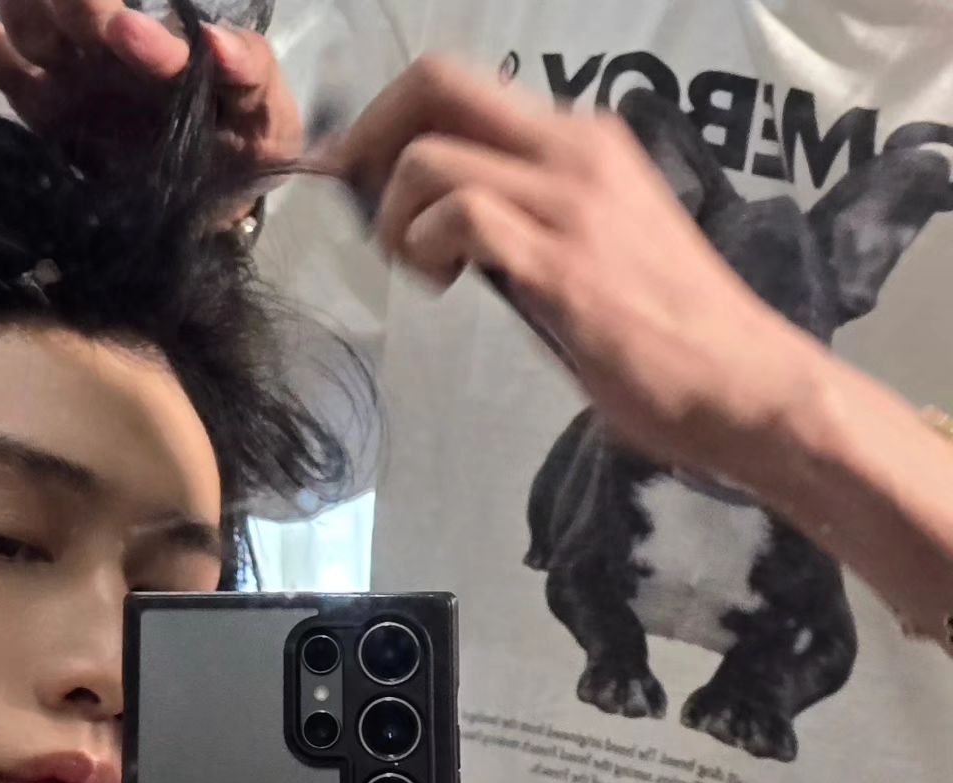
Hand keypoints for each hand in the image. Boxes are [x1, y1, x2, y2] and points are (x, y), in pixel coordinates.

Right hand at [0, 0, 302, 172]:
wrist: (218, 210)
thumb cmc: (244, 149)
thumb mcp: (265, 115)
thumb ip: (247, 72)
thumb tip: (215, 39)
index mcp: (161, 43)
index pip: (126, 17)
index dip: (117, 19)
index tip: (126, 37)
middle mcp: (109, 47)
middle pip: (68, 7)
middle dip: (75, 4)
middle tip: (88, 21)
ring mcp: (71, 72)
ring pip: (30, 18)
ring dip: (25, 2)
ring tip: (31, 5)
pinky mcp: (42, 108)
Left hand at [331, 56, 821, 475]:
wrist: (740, 380)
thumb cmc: (665, 331)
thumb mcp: (586, 248)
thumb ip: (522, 220)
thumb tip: (437, 221)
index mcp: (581, 141)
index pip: (460, 88)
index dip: (388, 121)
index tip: (359, 177)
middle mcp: (575, 147)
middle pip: (436, 84)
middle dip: (370, 139)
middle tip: (360, 207)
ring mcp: (571, 199)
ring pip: (432, 157)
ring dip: (395, 218)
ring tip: (422, 270)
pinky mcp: (563, 260)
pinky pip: (460, 216)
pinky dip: (425, 248)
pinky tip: (444, 285)